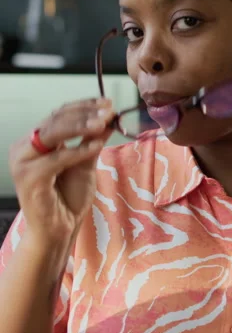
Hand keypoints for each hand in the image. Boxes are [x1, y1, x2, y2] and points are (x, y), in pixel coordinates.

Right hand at [9, 98, 113, 247]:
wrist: (59, 229)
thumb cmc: (69, 198)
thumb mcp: (86, 162)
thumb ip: (93, 140)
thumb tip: (109, 117)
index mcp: (35, 141)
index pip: (59, 114)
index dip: (84, 106)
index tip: (107, 102)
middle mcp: (24, 148)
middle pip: (55, 120)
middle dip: (84, 113)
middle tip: (108, 110)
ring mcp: (22, 162)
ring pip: (53, 134)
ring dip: (81, 126)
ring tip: (103, 123)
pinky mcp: (28, 177)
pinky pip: (57, 158)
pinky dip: (78, 150)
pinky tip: (97, 146)